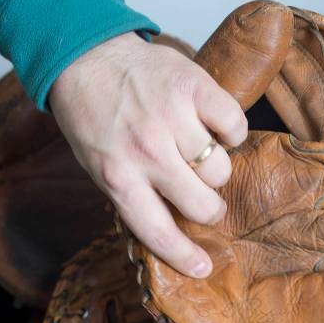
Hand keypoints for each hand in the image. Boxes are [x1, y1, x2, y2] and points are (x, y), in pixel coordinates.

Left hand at [49, 33, 247, 277]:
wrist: (88, 55)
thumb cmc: (94, 116)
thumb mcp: (99, 166)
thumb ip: (133, 196)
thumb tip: (174, 231)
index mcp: (117, 176)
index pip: (158, 232)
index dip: (185, 257)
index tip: (203, 267)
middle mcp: (146, 150)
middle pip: (203, 204)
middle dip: (208, 207)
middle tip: (201, 196)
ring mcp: (172, 117)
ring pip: (222, 169)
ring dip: (215, 167)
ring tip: (198, 153)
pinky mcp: (194, 87)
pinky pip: (235, 126)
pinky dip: (230, 131)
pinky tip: (212, 126)